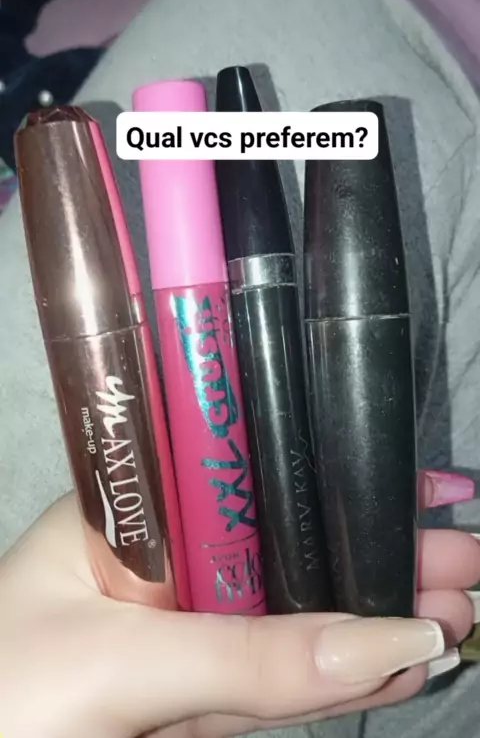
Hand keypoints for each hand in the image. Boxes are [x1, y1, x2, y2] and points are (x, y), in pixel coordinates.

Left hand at [0, 472, 477, 737]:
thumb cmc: (3, 701)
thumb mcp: (116, 664)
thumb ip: (246, 656)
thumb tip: (391, 640)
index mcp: (128, 518)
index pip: (247, 479)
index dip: (334, 479)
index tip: (418, 485)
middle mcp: (158, 569)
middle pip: (285, 555)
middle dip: (376, 559)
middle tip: (465, 563)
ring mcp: (175, 641)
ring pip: (291, 626)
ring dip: (374, 623)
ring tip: (456, 616)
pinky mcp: (187, 706)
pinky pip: (272, 689)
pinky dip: (335, 684)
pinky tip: (397, 667)